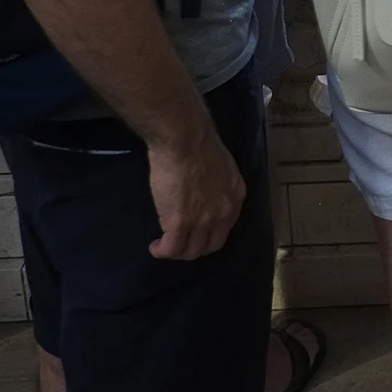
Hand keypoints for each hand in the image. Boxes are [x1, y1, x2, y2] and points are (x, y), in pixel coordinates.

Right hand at [147, 119, 245, 260]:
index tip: (195, 232)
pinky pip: (171, 249)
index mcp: (235, 197)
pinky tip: (155, 247)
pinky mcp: (180, 223)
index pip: (225, 228)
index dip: (208, 234)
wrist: (184, 139)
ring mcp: (203, 221)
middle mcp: (224, 213)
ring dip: (177, 252)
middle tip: (179, 242)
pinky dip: (162, 251)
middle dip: (194, 247)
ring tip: (165, 246)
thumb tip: (205, 194)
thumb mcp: (222, 168)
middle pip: (210, 245)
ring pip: (191, 251)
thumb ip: (218, 186)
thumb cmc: (198, 145)